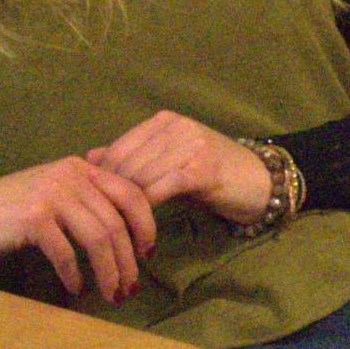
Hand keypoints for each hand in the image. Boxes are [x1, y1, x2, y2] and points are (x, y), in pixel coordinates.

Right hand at [0, 156, 157, 303]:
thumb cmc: (20, 207)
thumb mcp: (60, 191)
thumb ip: (91, 198)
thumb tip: (131, 230)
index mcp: (84, 169)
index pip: (131, 194)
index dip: (146, 225)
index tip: (148, 253)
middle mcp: (71, 177)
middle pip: (115, 223)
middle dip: (128, 260)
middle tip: (130, 287)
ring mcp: (52, 196)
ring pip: (97, 239)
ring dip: (108, 272)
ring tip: (111, 294)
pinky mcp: (33, 219)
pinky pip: (65, 252)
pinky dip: (74, 274)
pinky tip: (76, 288)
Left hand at [87, 111, 273, 227]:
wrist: (261, 181)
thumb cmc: (213, 172)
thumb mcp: (170, 158)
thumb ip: (133, 156)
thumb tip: (88, 157)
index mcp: (165, 121)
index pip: (119, 148)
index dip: (103, 178)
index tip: (97, 204)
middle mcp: (177, 127)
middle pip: (127, 164)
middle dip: (112, 195)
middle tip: (105, 221)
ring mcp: (191, 146)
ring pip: (141, 177)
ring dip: (127, 206)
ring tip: (120, 227)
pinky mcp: (202, 169)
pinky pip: (161, 189)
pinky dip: (147, 208)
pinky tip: (143, 224)